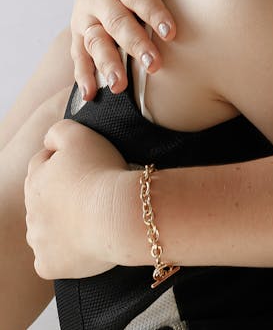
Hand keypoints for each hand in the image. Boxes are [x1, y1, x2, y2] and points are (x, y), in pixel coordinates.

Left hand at [25, 119, 131, 278]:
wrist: (118, 214)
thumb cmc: (101, 172)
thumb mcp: (79, 134)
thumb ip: (58, 131)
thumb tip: (49, 142)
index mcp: (34, 180)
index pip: (42, 165)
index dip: (66, 162)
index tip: (88, 166)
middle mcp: (30, 212)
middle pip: (44, 199)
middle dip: (62, 195)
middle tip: (91, 191)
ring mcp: (38, 241)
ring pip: (46, 230)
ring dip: (62, 223)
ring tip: (91, 216)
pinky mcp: (48, 266)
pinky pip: (51, 259)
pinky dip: (64, 252)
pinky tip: (83, 241)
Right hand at [71, 0, 184, 98]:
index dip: (153, 11)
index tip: (171, 32)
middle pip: (117, 22)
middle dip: (134, 44)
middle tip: (154, 65)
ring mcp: (86, 15)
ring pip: (95, 41)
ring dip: (106, 64)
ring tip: (119, 86)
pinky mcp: (80, 30)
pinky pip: (78, 54)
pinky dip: (83, 74)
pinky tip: (91, 94)